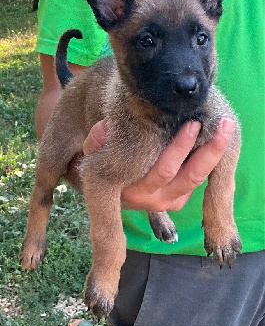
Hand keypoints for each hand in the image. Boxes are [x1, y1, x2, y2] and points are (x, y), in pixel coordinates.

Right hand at [83, 118, 232, 211]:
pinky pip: (195, 184)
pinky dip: (207, 164)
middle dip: (209, 151)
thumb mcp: (95, 150)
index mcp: (134, 187)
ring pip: (196, 181)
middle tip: (223, 126)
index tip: (193, 123)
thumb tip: (108, 127)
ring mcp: (166, 203)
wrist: (104, 192)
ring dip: (213, 156)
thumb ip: (100, 138)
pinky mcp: (175, 203)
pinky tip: (215, 142)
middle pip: (189, 177)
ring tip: (226, 130)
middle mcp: (153, 199)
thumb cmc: (103, 163)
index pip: (164, 169)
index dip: (181, 147)